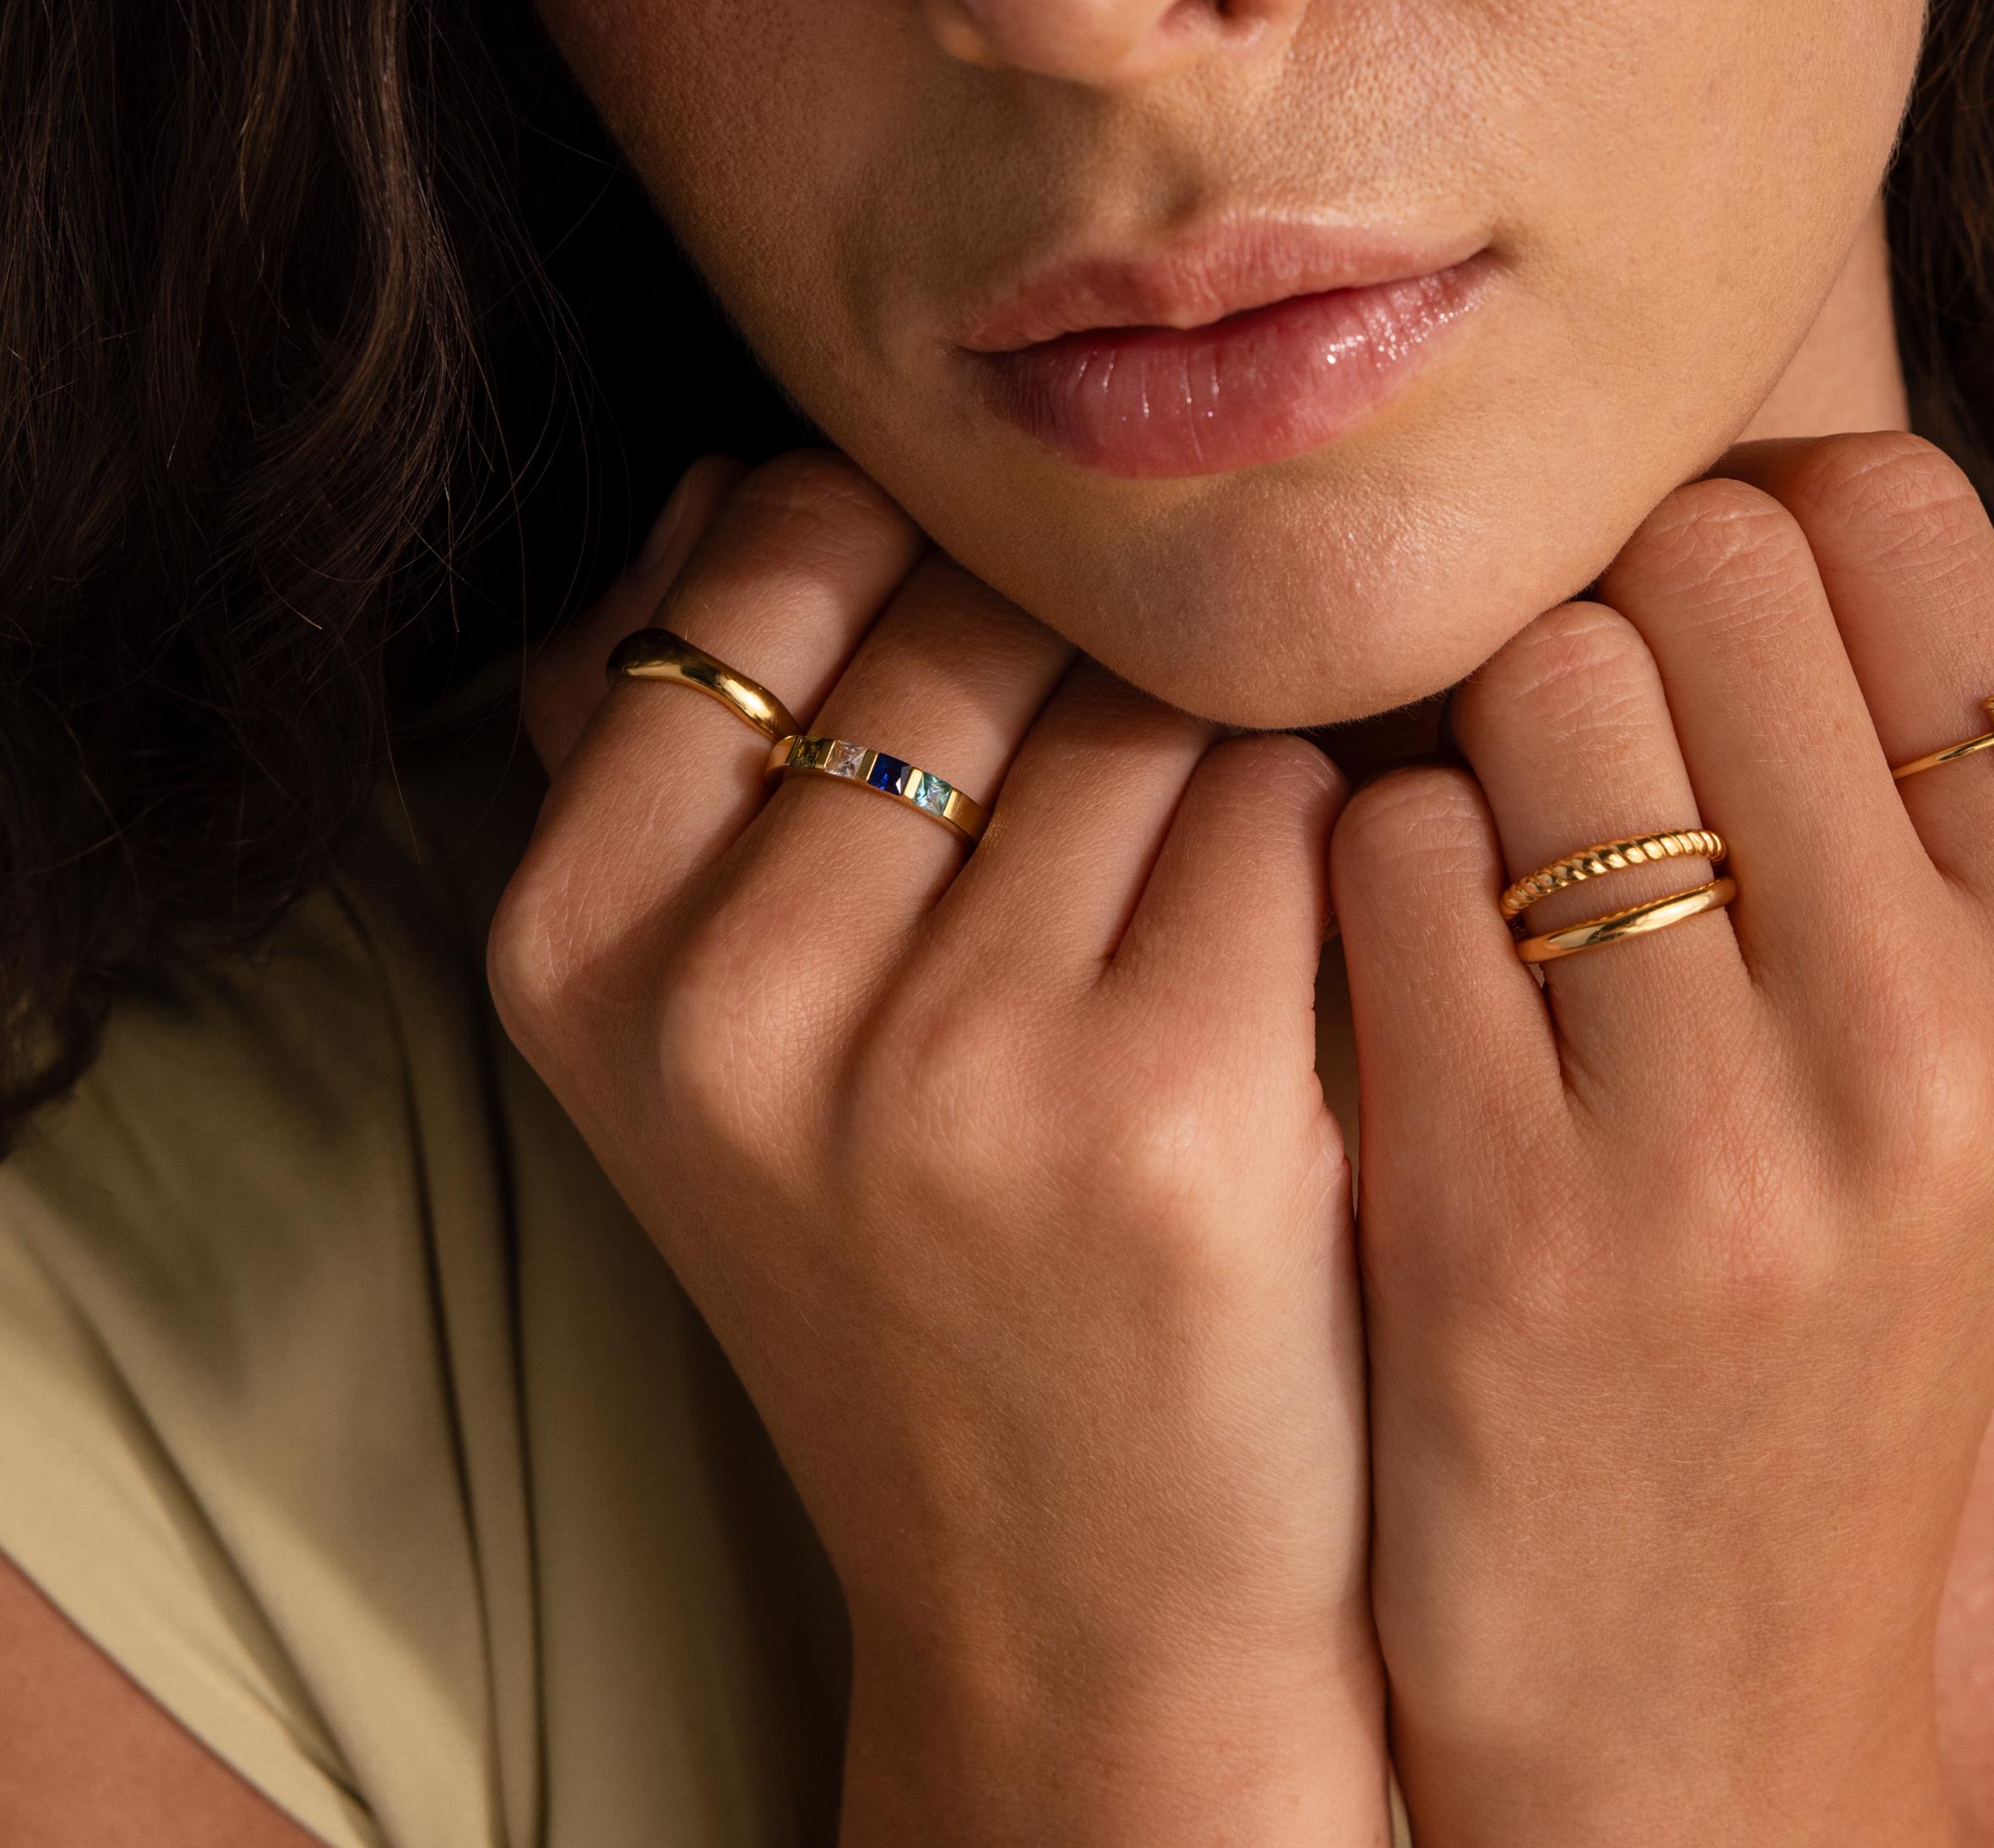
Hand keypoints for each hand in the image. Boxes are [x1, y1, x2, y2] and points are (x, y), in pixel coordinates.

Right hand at [490, 454, 1389, 1846]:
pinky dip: (1322, 846)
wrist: (1076, 1607)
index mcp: (580, 948)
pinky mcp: (1176, 1118)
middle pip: (983, 616)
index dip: (922, 577)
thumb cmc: (911, 1266)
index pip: (783, 549)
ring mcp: (955, 1068)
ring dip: (1210, 761)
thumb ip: (678, 760)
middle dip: (1080, 673)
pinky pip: (1288, 805)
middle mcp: (737, 1005)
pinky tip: (1299, 968)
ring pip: (1151, 699)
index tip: (984, 688)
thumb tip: (718, 476)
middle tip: (1118, 818)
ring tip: (1191, 912)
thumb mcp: (712, 1034)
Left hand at [1332, 433, 1993, 1846]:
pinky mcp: (1505, 1222)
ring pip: (1537, 682)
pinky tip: (1400, 973)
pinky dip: (1369, 869)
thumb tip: (1792, 501)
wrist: (1694, 1677)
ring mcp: (1721, 1139)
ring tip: (1489, 861)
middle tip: (1562, 734)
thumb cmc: (1809, 1296)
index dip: (1749, 524)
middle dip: (1604, 615)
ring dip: (1474, 737)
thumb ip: (1913, 788)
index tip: (1683, 618)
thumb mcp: (1964, 1059)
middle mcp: (1933, 1035)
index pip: (1891, 517)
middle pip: (1699, 565)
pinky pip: (1391, 849)